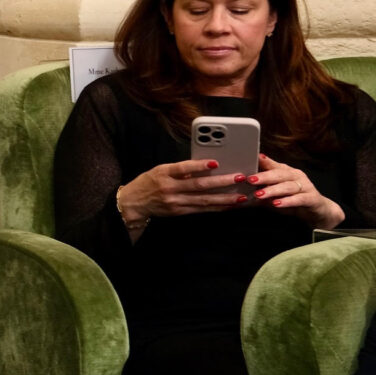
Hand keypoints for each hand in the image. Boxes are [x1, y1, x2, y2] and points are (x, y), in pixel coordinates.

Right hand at [116, 159, 245, 221]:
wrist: (134, 203)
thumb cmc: (149, 182)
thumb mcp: (160, 170)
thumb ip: (180, 170)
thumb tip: (204, 166)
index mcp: (164, 173)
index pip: (183, 168)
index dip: (199, 166)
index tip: (216, 162)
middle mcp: (170, 188)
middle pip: (199, 185)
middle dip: (221, 182)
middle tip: (239, 177)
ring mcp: (175, 202)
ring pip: (204, 200)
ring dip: (224, 198)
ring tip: (241, 196)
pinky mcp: (179, 212)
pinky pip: (201, 209)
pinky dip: (217, 207)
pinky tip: (229, 205)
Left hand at [246, 153, 344, 227]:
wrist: (317, 212)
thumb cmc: (292, 200)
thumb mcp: (273, 196)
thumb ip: (258, 192)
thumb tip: (238, 193)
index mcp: (285, 172)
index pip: (272, 165)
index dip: (261, 162)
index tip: (249, 159)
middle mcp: (296, 176)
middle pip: (279, 174)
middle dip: (264, 176)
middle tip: (250, 179)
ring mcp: (306, 186)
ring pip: (288, 186)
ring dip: (273, 190)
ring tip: (260, 194)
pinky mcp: (312, 198)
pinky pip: (300, 199)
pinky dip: (288, 201)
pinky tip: (277, 203)